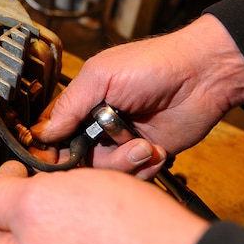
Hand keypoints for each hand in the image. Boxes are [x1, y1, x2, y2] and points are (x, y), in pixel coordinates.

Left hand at [0, 161, 209, 243]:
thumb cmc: (117, 241)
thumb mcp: (38, 202)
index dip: (0, 185)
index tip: (23, 166)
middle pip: (28, 226)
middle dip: (47, 190)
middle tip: (69, 172)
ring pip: (67, 230)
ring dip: (81, 199)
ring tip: (104, 184)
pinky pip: (99, 243)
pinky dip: (108, 218)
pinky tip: (125, 207)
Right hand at [34, 15, 243, 174]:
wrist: (202, 77)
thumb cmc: (151, 66)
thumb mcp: (101, 76)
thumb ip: (69, 104)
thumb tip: (42, 134)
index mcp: (81, 103)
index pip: (52, 134)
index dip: (50, 150)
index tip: (54, 159)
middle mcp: (97, 126)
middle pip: (75, 161)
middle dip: (92, 159)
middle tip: (109, 146)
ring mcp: (121, 143)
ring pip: (104, 173)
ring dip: (124, 162)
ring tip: (143, 145)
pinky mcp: (145, 156)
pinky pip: (133, 177)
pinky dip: (144, 168)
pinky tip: (155, 149)